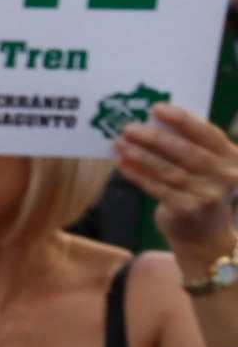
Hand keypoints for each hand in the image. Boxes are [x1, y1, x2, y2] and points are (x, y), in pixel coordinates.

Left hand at [113, 100, 237, 266]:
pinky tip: (122, 165)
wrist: (205, 238)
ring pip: (169, 170)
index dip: (183, 120)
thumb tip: (152, 124)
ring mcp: (209, 195)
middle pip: (186, 151)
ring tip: (120, 144)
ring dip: (141, 155)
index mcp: (234, 159)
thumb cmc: (201, 194)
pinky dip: (138, 175)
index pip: (208, 134)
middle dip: (155, 137)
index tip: (157, 108)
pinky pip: (157, 188)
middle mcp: (226, 176)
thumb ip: (191, 149)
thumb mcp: (207, 170)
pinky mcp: (188, 210)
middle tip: (129, 127)